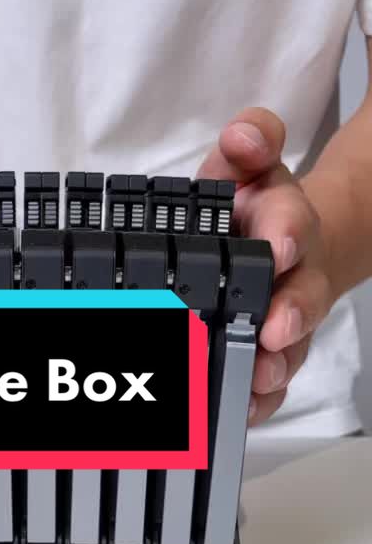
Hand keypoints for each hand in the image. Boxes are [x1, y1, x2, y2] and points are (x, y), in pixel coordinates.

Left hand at [197, 108, 334, 426]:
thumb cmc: (254, 206)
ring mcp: (286, 317)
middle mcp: (293, 275)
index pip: (290, 222)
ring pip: (291, 344)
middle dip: (291, 312)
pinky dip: (262, 397)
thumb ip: (250, 142)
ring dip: (277, 362)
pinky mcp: (273, 351)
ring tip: (260, 376)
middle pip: (301, 295)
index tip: (278, 246)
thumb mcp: (248, 164)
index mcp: (282, 223)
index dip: (285, 232)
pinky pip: (274, 379)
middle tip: (274, 329)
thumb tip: (242, 136)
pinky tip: (245, 407)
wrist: (283, 243)